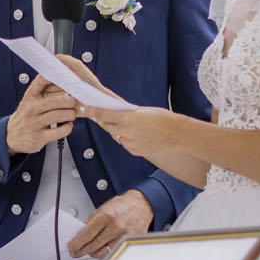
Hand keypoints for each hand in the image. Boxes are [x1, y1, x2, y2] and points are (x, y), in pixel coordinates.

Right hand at [6, 76, 79, 155]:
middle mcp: (32, 109)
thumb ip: (42, 90)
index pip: (41, 81)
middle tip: (72, 102)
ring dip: (70, 114)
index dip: (55, 78)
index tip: (66, 79)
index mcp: (30, 97)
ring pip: (60, 115)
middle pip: (55, 100)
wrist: (11, 136)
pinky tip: (67, 125)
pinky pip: (60, 131)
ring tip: (71, 114)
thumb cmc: (25, 116)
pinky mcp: (40, 137)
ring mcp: (35, 123)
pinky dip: (68, 127)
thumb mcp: (29, 100)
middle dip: (69, 101)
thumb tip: (61, 80)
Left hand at [63, 52, 184, 161]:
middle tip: (97, 114)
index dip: (91, 111)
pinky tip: (137, 134)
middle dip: (103, 120)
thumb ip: (127, 113)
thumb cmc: (163, 119)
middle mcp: (126, 132)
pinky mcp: (134, 151)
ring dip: (117, 129)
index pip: (103, 114)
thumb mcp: (143, 111)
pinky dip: (126, 138)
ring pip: (115, 135)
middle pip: (106, 125)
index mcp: (128, 118)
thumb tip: (115, 112)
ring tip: (129, 124)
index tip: (83, 108)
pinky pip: (124, 143)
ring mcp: (130, 143)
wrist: (177, 135)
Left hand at [68, 189, 152, 259]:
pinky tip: (99, 250)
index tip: (71, 247)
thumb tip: (80, 235)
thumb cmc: (123, 206)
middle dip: (81, 251)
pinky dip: (103, 253)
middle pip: (93, 246)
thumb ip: (91, 222)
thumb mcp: (103, 208)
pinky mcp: (129, 243)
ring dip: (92, 253)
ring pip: (102, 253)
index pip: (86, 235)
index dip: (76, 244)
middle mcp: (116, 227)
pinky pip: (112, 253)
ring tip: (88, 250)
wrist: (142, 205)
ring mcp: (123, 236)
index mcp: (106, 216)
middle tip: (75, 251)